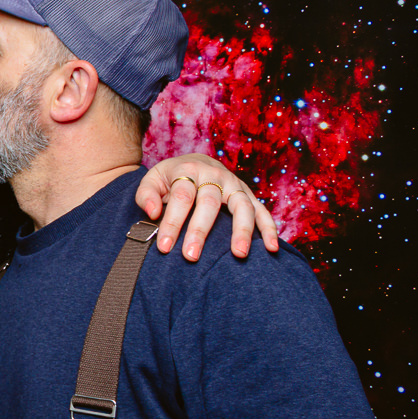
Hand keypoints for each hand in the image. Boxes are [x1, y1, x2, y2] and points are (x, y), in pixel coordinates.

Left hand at [136, 155, 279, 260]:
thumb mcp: (152, 180)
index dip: (172, 222)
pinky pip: (262, 210)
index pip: (181, 197)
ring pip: (241, 206)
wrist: (192, 162)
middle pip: (209, 203)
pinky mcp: (248, 194)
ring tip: (238, 254)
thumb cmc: (170, 178)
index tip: (164, 247)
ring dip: (242, 230)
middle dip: (199, 231)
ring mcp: (234, 184)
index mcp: (188, 170)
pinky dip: (269, 228)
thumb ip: (146, 195)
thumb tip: (153, 212)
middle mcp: (214, 175)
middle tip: (191, 256)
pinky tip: (271, 248)